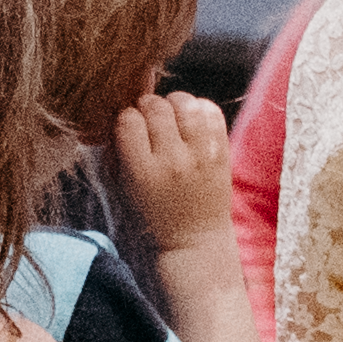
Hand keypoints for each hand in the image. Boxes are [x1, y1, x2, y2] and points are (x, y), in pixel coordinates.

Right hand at [109, 88, 232, 267]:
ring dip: (174, 103)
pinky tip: (192, 121)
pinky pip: (211, 111)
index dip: (126, 118)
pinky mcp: (222, 151)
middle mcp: (173, 160)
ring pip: (185, 103)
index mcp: (143, 172)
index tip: (130, 126)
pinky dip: (199, 108)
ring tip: (171, 114)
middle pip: (156, 107)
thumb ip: (120, 151)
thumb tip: (124, 112)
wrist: (194, 239)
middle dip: (147, 106)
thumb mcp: (124, 188)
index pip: (128, 121)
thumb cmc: (153, 214)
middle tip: (149, 117)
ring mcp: (201, 154)